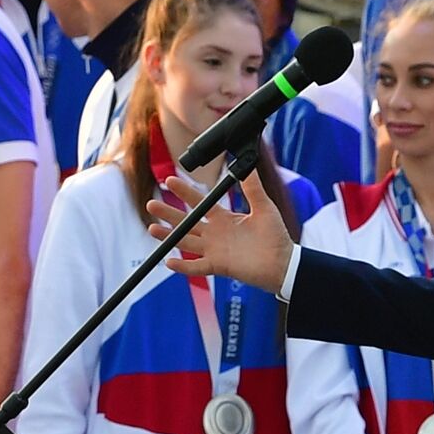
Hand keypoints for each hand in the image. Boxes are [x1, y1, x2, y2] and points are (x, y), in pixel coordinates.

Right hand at [145, 168, 292, 292]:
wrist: (283, 263)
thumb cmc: (275, 237)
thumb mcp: (264, 207)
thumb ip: (253, 188)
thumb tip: (248, 166)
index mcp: (224, 219)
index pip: (199, 203)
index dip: (185, 192)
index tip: (170, 179)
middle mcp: (215, 234)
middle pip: (186, 222)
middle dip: (168, 213)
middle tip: (151, 204)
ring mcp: (214, 251)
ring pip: (186, 242)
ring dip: (168, 236)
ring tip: (152, 228)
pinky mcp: (218, 266)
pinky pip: (196, 267)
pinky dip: (183, 267)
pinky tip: (169, 261)